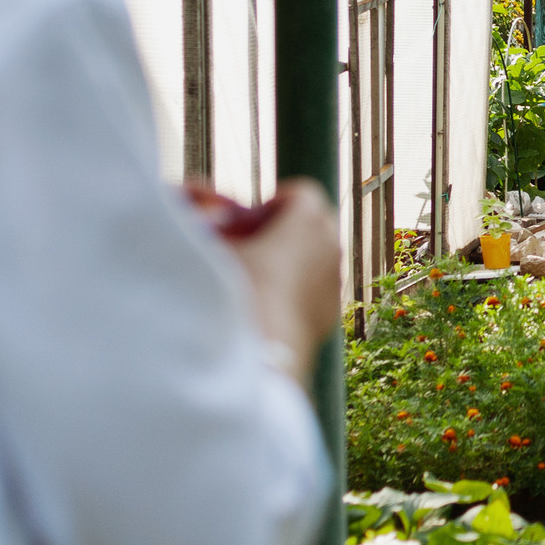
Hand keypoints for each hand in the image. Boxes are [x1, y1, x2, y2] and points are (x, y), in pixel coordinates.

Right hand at [218, 179, 341, 387]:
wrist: (260, 351)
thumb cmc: (233, 290)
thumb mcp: (213, 247)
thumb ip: (213, 224)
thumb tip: (208, 217)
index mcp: (309, 217)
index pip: (300, 193)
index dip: (273, 203)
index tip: (249, 219)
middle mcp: (331, 242)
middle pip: (315, 221)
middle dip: (287, 227)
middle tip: (255, 242)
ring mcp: (336, 277)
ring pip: (318, 255)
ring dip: (294, 258)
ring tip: (259, 275)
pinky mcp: (334, 308)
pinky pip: (318, 286)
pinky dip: (300, 287)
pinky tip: (270, 303)